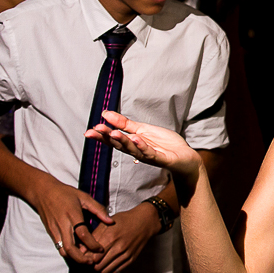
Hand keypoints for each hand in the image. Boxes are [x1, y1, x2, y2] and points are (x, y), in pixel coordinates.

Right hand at [31, 176, 113, 264]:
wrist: (43, 192)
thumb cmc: (66, 193)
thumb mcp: (84, 197)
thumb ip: (98, 209)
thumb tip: (111, 221)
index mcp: (72, 215)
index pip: (82, 234)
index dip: (93, 244)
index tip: (101, 249)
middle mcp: (62, 225)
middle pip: (70, 248)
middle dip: (81, 258)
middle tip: (92, 262)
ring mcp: (55, 230)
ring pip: (63, 250)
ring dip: (74, 258)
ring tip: (86, 260)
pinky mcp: (50, 233)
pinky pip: (59, 247)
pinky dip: (68, 253)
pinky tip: (77, 253)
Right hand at [85, 110, 202, 185]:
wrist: (184, 156)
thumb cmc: (163, 143)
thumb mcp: (142, 129)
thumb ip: (124, 123)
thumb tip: (105, 113)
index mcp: (131, 143)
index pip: (113, 139)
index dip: (102, 135)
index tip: (89, 130)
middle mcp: (136, 151)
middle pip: (119, 144)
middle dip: (107, 138)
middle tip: (96, 130)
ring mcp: (148, 155)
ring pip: (132, 149)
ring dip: (123, 141)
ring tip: (114, 132)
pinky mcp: (160, 159)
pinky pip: (150, 153)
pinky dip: (142, 146)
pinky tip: (136, 139)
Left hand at [89, 203, 158, 272]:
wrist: (145, 222)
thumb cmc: (125, 220)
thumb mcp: (107, 222)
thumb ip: (94, 235)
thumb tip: (82, 248)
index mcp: (110, 237)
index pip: (92, 256)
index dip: (86, 258)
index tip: (85, 255)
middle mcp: (118, 247)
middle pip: (98, 266)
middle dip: (92, 264)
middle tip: (91, 259)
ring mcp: (125, 254)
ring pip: (106, 270)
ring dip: (100, 268)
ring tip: (100, 262)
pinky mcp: (131, 259)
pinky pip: (116, 271)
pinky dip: (110, 269)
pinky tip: (109, 262)